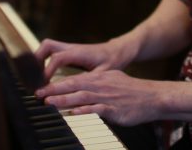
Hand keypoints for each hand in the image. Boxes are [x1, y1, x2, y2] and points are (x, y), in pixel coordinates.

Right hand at [35, 37, 135, 80]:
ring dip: (39, 60)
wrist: (118, 50)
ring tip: (37, 78)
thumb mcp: (105, 73)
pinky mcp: (68, 52)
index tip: (43, 85)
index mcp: (79, 52)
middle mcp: (71, 48)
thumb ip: (91, 81)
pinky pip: (51, 52)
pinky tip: (45, 76)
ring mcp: (69, 48)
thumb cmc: (113, 61)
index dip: (48, 71)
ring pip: (47, 47)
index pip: (57, 58)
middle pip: (47, 46)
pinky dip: (44, 61)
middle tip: (35, 79)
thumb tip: (79, 91)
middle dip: (37, 60)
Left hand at [36, 70, 163, 126]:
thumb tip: (80, 88)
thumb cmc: (133, 92)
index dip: (56, 83)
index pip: (74, 78)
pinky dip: (84, 111)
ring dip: (64, 100)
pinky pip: (96, 109)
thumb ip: (96, 84)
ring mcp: (106, 96)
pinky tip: (73, 113)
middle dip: (54, 90)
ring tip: (49, 103)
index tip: (42, 88)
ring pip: (81, 96)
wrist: (153, 97)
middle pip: (73, 85)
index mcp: (99, 77)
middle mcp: (101, 84)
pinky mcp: (113, 108)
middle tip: (38, 94)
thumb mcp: (113, 80)